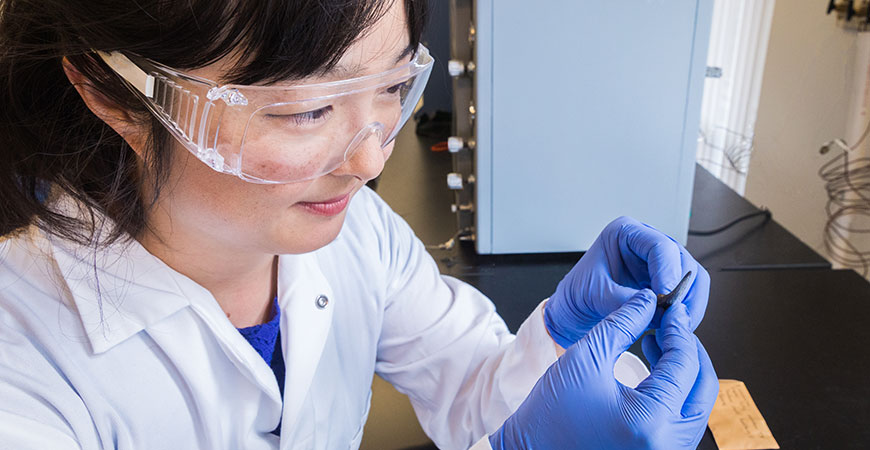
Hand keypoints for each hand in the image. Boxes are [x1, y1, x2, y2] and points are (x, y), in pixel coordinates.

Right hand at [490, 290, 717, 449]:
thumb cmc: (549, 414)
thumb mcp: (586, 357)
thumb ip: (623, 324)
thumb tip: (647, 302)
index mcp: (650, 421)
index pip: (683, 365)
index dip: (679, 330)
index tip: (673, 309)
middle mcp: (665, 445)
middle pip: (703, 388)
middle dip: (690, 351)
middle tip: (673, 324)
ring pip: (695, 405)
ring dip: (685, 371)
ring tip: (661, 342)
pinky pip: (680, 419)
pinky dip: (675, 392)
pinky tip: (657, 368)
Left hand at [544, 216, 709, 348]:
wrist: (574, 310)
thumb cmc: (578, 294)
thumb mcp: (595, 295)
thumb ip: (624, 301)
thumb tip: (655, 308)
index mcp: (625, 233)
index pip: (659, 246)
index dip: (667, 272)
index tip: (665, 298)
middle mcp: (646, 244)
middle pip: (682, 261)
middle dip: (681, 291)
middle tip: (671, 315)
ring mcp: (658, 263)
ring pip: (692, 278)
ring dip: (688, 303)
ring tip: (672, 323)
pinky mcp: (665, 282)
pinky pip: (688, 294)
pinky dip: (685, 311)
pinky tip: (672, 325)